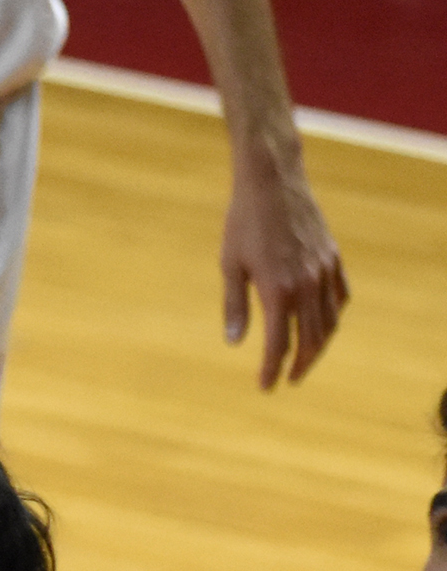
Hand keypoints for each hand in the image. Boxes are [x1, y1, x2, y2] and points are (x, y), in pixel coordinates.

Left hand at [222, 157, 346, 387]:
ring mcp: (324, 271)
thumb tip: (234, 343)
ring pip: (330, 320)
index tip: (265, 386)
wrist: (272, 184)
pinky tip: (324, 322)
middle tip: (289, 379)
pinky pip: (340, 295)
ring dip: (319, 344)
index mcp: (278, 291)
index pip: (279, 344)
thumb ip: (235, 305)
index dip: (272, 368)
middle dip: (300, 364)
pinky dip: (334, 314)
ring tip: (306, 357)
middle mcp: (307, 286)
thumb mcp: (230, 265)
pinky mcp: (333, 258)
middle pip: (311, 339)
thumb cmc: (242, 223)